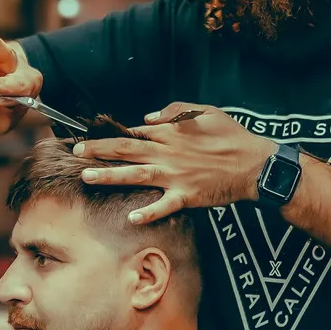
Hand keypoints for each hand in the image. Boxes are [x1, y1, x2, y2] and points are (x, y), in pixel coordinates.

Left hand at [72, 102, 271, 223]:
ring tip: (87, 176)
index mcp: (171, 133)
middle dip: (98, 151)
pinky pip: (164, 206)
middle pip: (126, 150)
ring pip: (136, 175)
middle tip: (75, 152)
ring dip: (110, 175)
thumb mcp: (206, 112)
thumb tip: (149, 116)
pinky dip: (148, 212)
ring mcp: (176, 176)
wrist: (255, 164)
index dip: (111, 134)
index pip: (134, 133)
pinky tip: (131, 218)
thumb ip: (176, 110)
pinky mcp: (187, 196)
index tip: (91, 137)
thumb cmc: (233, 136)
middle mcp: (168, 153)